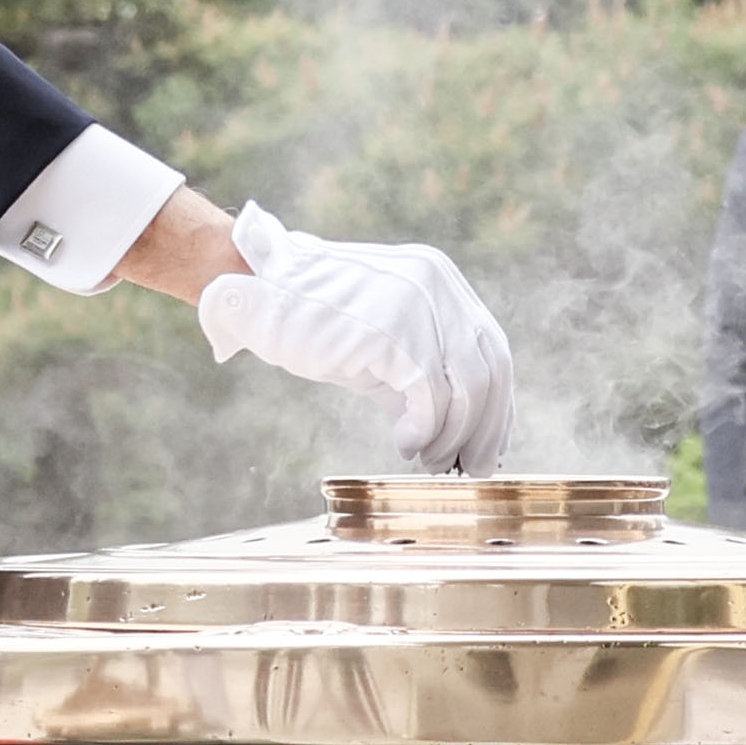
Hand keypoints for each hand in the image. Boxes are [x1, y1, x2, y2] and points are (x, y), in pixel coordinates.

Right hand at [194, 202, 513, 471]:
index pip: (490, 346)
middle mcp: (436, 283)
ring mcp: (416, 305)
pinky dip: (425, 431)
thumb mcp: (376, 337)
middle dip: (485, 427)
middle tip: (469, 466)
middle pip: (492, 368)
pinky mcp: (390, 333)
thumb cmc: (306, 319)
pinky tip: (406, 445)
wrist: (249, 291)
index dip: (496, 403)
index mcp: (437, 277)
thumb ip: (420, 365)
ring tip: (429, 458)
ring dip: (453, 435)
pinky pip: (430, 396)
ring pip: (469, 387)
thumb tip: (456, 427)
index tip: (486, 443)